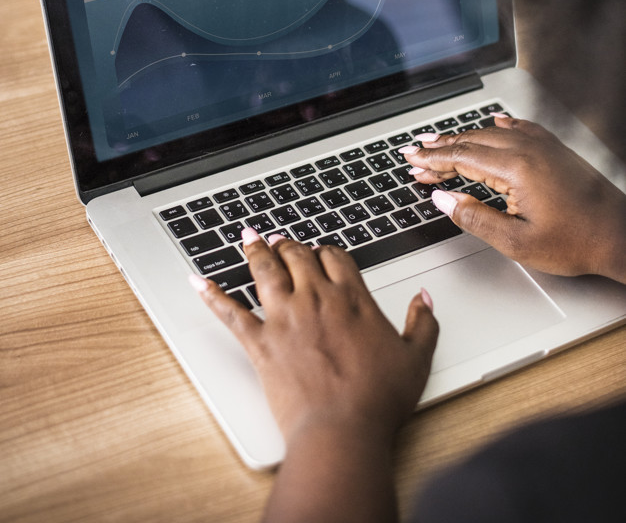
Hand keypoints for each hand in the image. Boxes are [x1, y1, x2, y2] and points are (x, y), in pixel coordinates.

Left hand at [191, 231, 437, 446]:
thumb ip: (423, 322)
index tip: (320, 251)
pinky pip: (230, 312)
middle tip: (281, 239)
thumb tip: (424, 298)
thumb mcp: (416, 358)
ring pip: (265, 270)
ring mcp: (285, 318)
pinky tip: (198, 280)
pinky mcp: (261, 342)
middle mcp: (316, 299)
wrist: (343, 430)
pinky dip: (212, 294)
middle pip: (297, 256)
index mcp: (352, 298)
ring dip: (255, 250)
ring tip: (248, 236)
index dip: (325, 250)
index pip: (334, 256)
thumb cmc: (379, 399)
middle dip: (289, 245)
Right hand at [403, 116, 625, 281]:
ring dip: (462, 138)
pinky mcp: (555, 150)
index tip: (413, 162)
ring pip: (492, 133)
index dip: (433, 161)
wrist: (621, 236)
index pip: (461, 158)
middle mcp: (529, 149)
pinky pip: (521, 129)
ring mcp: (544, 146)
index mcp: (516, 169)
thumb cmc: (577, 242)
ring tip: (440, 142)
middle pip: (472, 141)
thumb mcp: (517, 243)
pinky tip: (494, 122)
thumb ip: (475, 218)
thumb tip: (443, 200)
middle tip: (415, 153)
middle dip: (439, 148)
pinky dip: (499, 127)